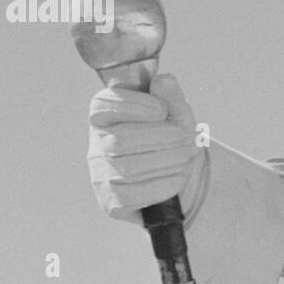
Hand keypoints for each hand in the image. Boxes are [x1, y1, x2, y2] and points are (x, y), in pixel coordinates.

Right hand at [87, 73, 204, 222]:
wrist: (184, 177)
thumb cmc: (174, 139)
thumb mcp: (178, 114)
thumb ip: (171, 96)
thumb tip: (163, 81)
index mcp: (104, 116)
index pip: (103, 105)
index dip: (135, 106)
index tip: (163, 111)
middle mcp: (96, 145)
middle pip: (119, 139)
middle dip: (161, 137)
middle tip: (186, 138)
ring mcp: (100, 175)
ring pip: (128, 168)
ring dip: (167, 160)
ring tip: (186, 156)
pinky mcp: (111, 202)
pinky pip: (132, 194)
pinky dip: (162, 185)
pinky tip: (178, 178)